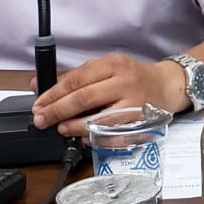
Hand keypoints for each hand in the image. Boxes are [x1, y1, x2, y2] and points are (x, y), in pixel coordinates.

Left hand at [31, 53, 181, 136]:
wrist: (166, 86)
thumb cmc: (132, 77)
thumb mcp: (106, 68)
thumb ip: (74, 77)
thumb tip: (37, 85)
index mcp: (113, 64)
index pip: (76, 79)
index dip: (53, 95)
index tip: (38, 105)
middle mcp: (124, 82)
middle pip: (84, 98)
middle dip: (57, 111)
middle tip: (41, 120)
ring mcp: (134, 104)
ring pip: (98, 120)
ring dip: (74, 127)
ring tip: (61, 129)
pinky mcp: (140, 123)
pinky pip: (113, 136)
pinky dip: (95, 140)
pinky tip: (83, 138)